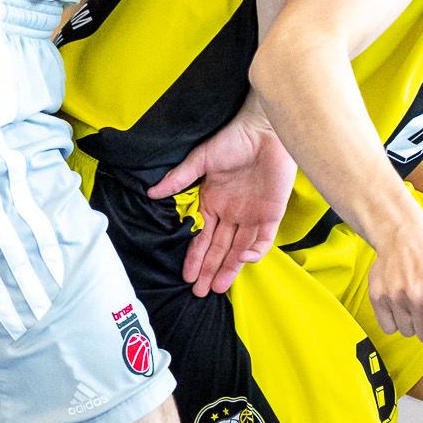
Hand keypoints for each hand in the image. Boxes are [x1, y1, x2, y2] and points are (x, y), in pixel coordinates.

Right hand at [148, 94, 296, 296]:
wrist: (265, 130)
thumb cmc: (233, 140)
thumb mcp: (201, 159)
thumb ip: (179, 179)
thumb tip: (151, 192)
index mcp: (214, 203)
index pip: (203, 238)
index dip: (195, 257)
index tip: (186, 276)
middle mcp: (232, 214)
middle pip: (219, 250)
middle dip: (208, 271)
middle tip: (198, 293)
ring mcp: (252, 215)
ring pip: (239, 250)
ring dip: (228, 269)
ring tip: (216, 288)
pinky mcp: (271, 214)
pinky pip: (263, 240)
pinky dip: (254, 252)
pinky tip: (242, 259)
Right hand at [367, 213, 422, 343]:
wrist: (405, 239)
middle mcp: (414, 294)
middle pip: (422, 336)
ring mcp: (393, 296)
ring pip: (405, 332)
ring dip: (412, 323)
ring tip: (414, 303)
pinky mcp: (377, 297)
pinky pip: (387, 327)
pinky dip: (394, 321)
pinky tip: (401, 305)